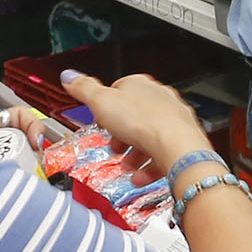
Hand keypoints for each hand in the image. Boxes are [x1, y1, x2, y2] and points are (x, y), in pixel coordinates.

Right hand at [60, 72, 208, 169]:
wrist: (178, 147)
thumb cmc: (145, 123)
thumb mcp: (101, 103)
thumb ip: (84, 89)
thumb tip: (69, 76)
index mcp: (140, 86)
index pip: (119, 90)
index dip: (106, 107)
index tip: (99, 119)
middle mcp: (160, 99)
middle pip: (135, 116)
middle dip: (121, 134)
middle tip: (113, 145)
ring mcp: (173, 119)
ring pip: (149, 136)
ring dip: (134, 153)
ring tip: (126, 165)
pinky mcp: (182, 141)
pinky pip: (162, 154)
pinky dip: (149, 166)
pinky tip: (140, 176)